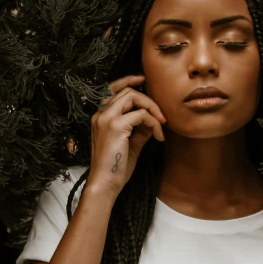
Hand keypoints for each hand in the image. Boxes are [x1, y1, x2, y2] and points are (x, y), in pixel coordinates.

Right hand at [87, 74, 165, 195]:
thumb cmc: (117, 167)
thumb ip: (141, 128)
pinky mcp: (116, 126)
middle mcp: (101, 114)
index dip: (128, 81)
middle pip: (127, 91)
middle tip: (162, 116)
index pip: (113, 89)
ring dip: (152, 108)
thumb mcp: (132, 143)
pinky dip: (154, 123)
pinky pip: (141, 115)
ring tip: (161, 124)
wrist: (106, 183)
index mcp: (101, 116)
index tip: (143, 80)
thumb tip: (154, 119)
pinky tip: (158, 137)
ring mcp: (106, 118)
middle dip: (149, 100)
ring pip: (133, 96)